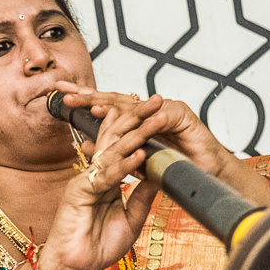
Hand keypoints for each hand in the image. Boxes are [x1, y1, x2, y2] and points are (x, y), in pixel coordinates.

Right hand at [35, 98, 167, 269]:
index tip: (160, 112)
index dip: (140, 128)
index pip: (123, 147)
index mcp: (105, 180)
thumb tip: (158, 175)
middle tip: (157, 100)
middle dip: (138, 119)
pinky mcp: (79, 192)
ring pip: (112, 152)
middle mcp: (94, 175)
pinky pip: (106, 175)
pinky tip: (140, 154)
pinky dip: (124, 165)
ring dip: (137, 135)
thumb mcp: (132, 220)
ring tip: (156, 120)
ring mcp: (85, 181)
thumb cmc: (97, 248)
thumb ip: (142, 196)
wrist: (75, 269)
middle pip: (117, 140)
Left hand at [52, 84, 269, 208]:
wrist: (206, 178)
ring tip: (85, 101)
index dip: (86, 104)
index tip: (62, 99)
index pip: (109, 109)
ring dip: (107, 102)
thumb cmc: (175, 170)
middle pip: (115, 101)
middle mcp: (150, 111)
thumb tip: (86, 146)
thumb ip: (115, 153)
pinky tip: (121, 112)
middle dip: (88, 95)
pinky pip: (155, 113)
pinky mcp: (180, 114)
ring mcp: (165, 109)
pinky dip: (138, 113)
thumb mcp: (136, 164)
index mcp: (139, 121)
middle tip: (63, 90)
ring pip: (132, 103)